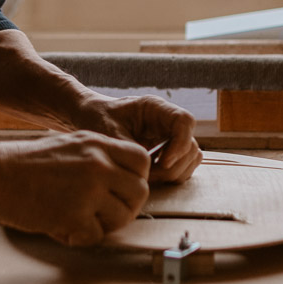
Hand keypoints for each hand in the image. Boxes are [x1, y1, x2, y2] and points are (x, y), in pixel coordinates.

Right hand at [0, 132, 151, 246]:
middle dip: (126, 207)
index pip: (142, 161)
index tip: (122, 189)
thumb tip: (124, 180)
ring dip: (105, 225)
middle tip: (105, 213)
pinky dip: (81, 238)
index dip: (136, 178)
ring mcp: (89, 190)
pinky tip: (64, 229)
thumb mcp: (71, 146)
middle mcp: (99, 165)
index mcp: (99, 144)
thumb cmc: (25, 163)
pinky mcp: (74, 215)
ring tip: (81, 221)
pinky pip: (96, 236)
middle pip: (139, 192)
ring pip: (123, 216)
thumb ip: (100, 158)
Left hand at [76, 93, 202, 184]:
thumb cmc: (98, 119)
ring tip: (148, 175)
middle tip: (149, 175)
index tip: (163, 162)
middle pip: (191, 144)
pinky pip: (184, 164)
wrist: (91, 117)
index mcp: (155, 108)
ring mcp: (171, 135)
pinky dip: (172, 174)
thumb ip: (131, 151)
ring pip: (191, 157)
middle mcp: (168, 120)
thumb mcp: (110, 134)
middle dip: (173, 165)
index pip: (184, 121)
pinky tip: (151, 174)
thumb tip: (149, 171)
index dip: (180, 144)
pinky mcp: (169, 149)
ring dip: (174, 171)